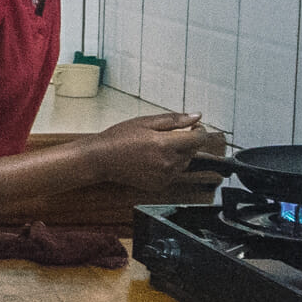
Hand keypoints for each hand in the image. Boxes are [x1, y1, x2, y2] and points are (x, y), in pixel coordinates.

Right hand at [90, 113, 225, 192]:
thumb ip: (174, 120)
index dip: (200, 131)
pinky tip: (153, 159)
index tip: (194, 127)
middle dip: (187, 141)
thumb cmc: (118, 139)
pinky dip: (169, 166)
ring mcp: (165, 176)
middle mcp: (168, 162)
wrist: (101, 159)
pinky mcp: (160, 184)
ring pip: (185, 162)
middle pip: (193, 151)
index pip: (198, 139)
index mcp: (166, 144)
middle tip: (168, 135)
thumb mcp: (145, 122)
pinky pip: (174, 173)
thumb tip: (196, 117)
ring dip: (179, 154)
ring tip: (157, 148)